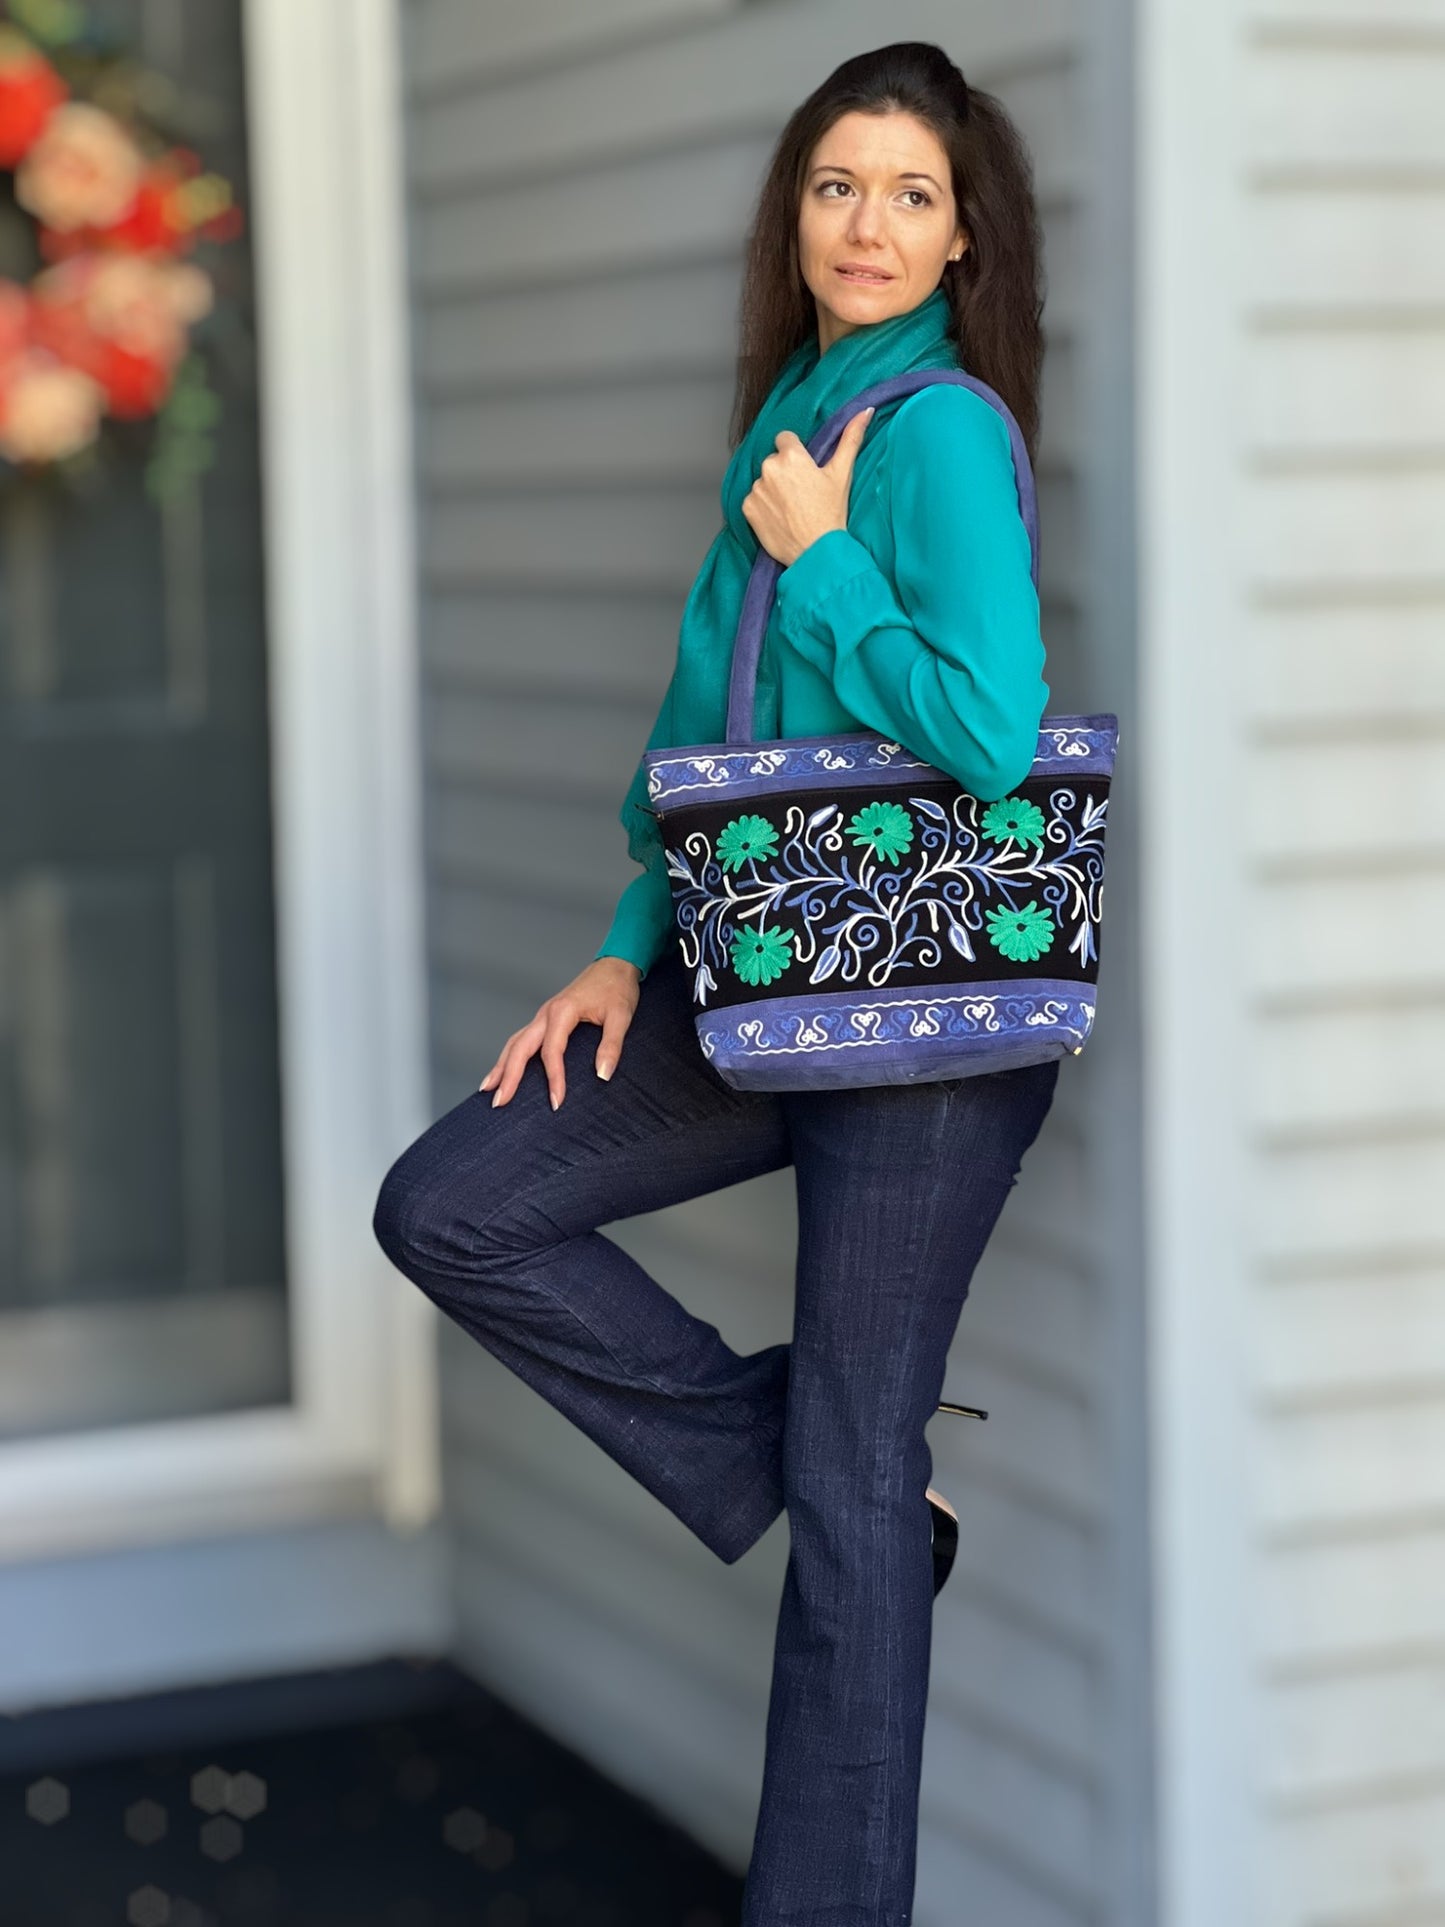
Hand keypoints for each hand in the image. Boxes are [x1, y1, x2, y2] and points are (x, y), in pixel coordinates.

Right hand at [479, 956, 641, 1109]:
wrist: (615, 965)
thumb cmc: (617, 988)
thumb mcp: (622, 1015)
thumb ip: (612, 1045)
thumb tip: (602, 1075)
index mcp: (562, 1011)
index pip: (552, 1051)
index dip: (554, 1079)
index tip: (557, 1102)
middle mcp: (546, 1013)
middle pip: (520, 1047)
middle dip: (508, 1076)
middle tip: (500, 1102)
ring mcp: (543, 1015)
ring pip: (515, 1042)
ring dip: (501, 1066)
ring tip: (488, 1089)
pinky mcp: (545, 1019)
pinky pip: (522, 1039)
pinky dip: (510, 1056)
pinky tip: (504, 1070)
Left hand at [741, 405, 874, 567]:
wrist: (816, 552)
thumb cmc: (830, 513)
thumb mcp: (842, 474)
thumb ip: (851, 438)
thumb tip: (865, 411)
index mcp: (791, 455)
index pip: (785, 439)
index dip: (795, 454)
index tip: (804, 472)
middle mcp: (769, 467)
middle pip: (773, 461)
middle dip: (784, 472)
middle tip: (801, 494)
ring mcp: (756, 488)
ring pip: (763, 480)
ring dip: (773, 489)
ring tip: (791, 508)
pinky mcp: (747, 508)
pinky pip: (753, 499)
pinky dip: (762, 506)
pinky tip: (779, 517)